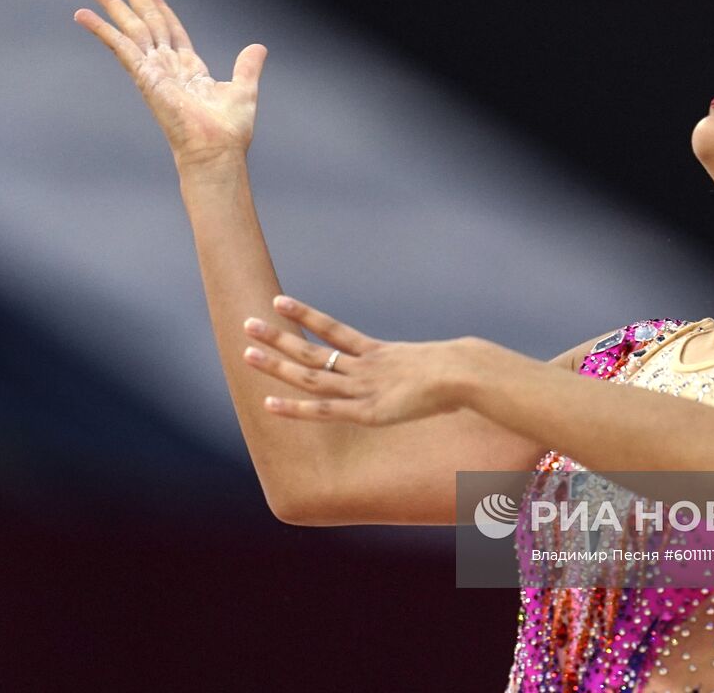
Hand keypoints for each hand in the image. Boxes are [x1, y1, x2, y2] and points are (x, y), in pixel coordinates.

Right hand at [74, 0, 265, 166]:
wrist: (216, 150)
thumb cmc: (229, 130)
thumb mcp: (243, 89)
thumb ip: (247, 66)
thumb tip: (259, 48)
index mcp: (189, 69)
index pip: (172, 30)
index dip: (161, 8)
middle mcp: (168, 68)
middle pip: (148, 23)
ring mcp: (153, 71)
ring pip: (131, 29)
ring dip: (113, 6)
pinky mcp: (143, 76)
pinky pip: (120, 47)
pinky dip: (102, 30)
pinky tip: (84, 15)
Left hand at [240, 296, 487, 425]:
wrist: (466, 373)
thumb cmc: (464, 372)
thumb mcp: (440, 365)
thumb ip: (430, 370)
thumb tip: (444, 368)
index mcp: (380, 353)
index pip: (335, 330)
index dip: (306, 315)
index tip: (280, 301)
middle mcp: (365, 367)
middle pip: (312, 348)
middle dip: (278, 337)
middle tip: (247, 322)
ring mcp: (363, 388)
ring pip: (310, 374)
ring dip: (277, 364)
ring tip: (247, 351)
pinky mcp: (366, 412)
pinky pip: (325, 410)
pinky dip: (296, 409)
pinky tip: (270, 403)